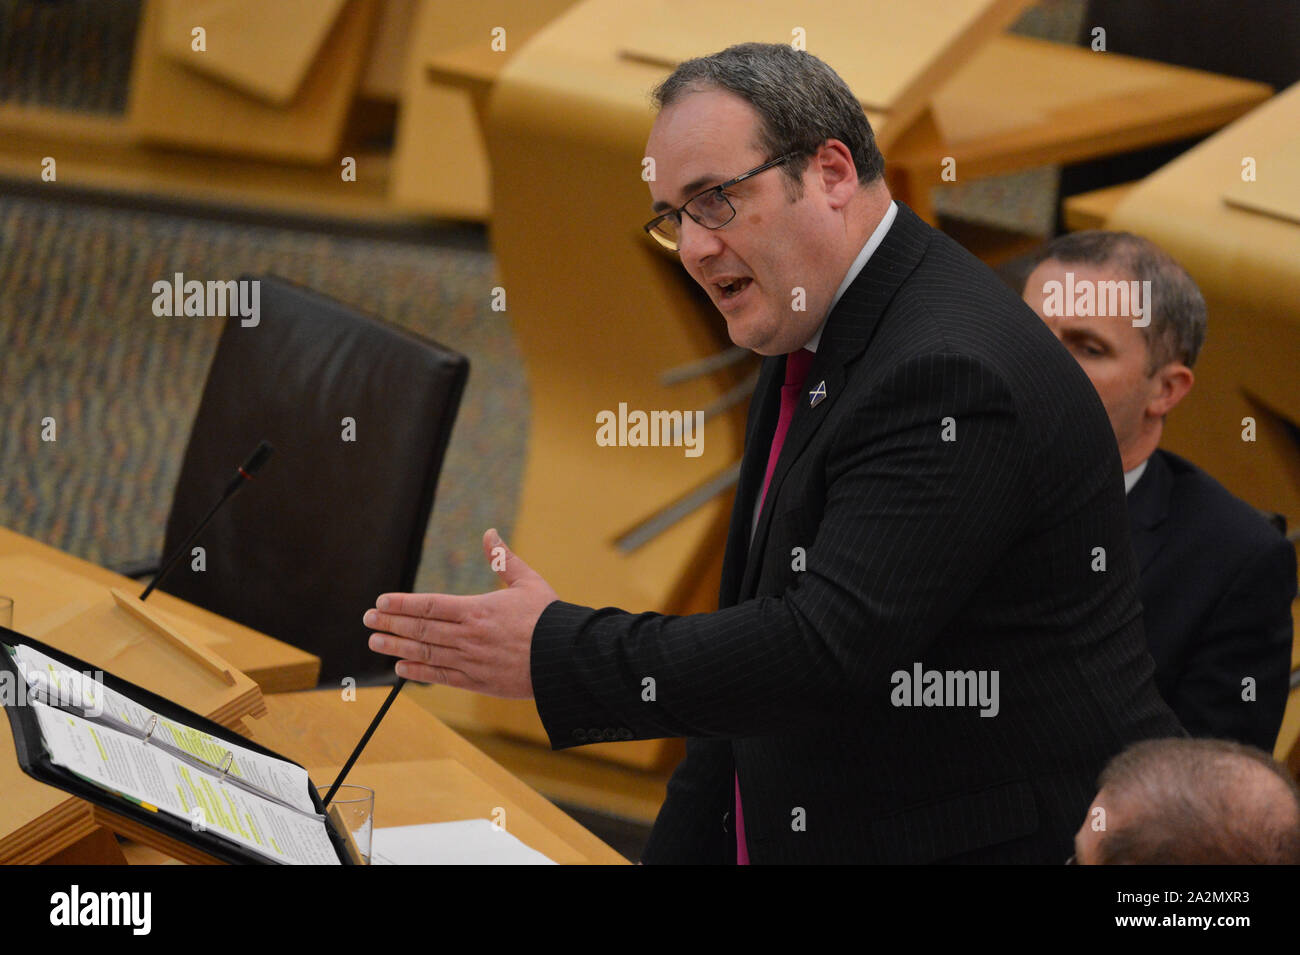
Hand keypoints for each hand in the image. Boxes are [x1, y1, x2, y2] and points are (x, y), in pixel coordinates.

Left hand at [363, 529, 556, 698]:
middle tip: (367, 619)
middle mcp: (468, 636)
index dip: (402, 603)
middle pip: (420, 628)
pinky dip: (418, 671)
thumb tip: (489, 532)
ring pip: (425, 652)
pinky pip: (440, 676)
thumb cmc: (549, 618)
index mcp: (477, 609)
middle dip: (390, 622)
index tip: (381, 601)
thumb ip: (503, 559)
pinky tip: (400, 666)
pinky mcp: (478, 682)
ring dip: (396, 646)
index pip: (429, 604)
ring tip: (375, 641)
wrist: (567, 658)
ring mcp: (471, 661)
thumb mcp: (528, 582)